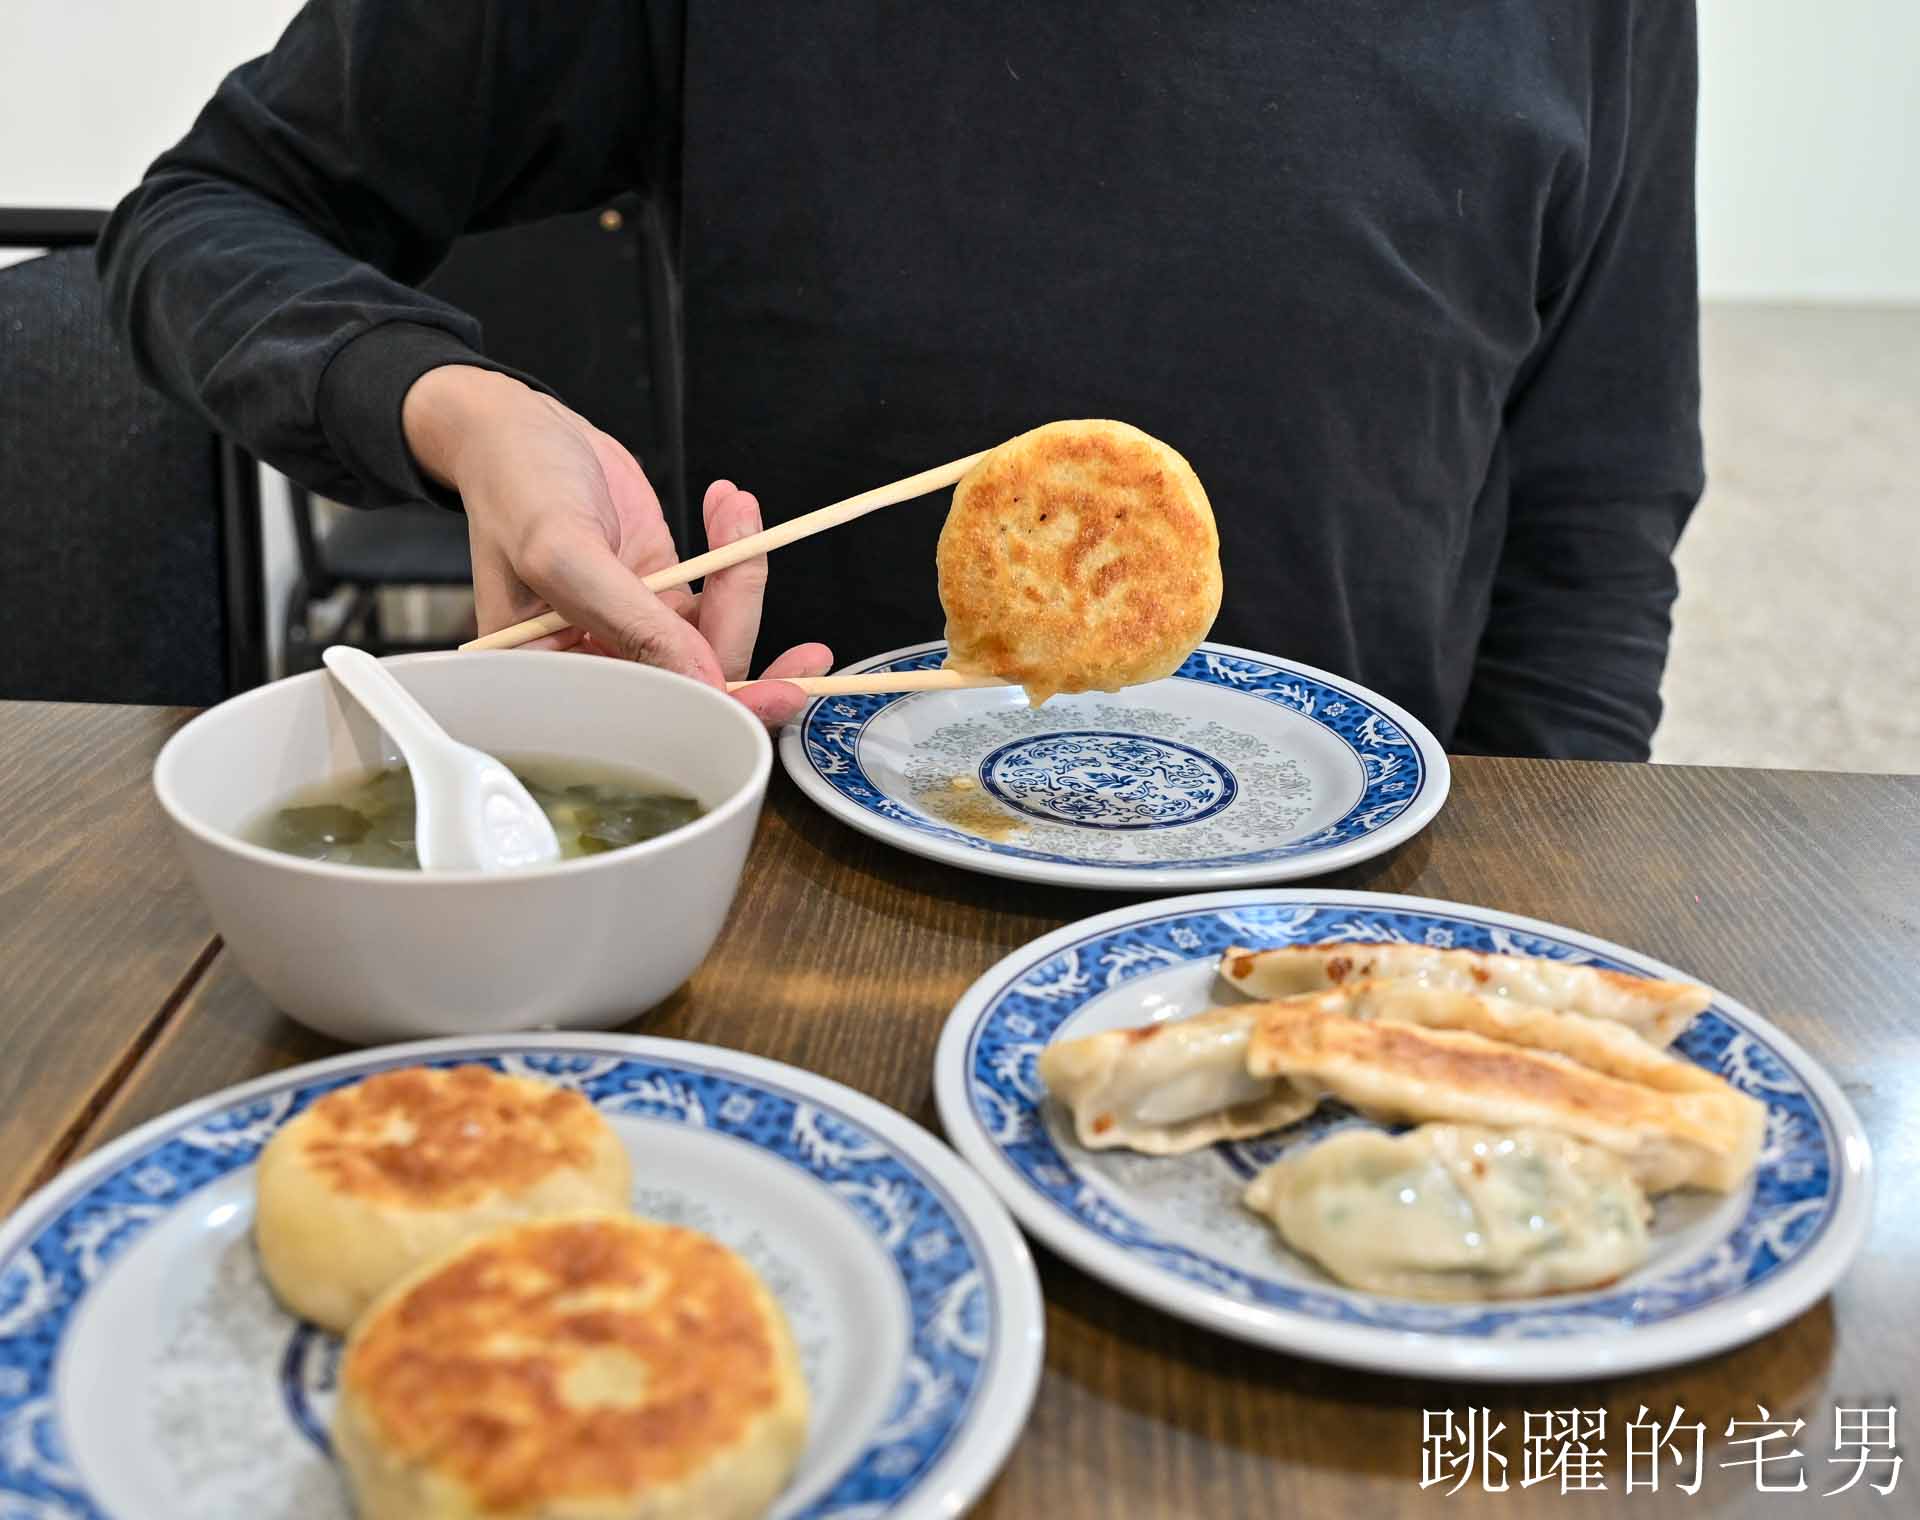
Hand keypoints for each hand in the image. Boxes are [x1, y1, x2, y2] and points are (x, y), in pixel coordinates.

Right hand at [402, 365, 830, 722]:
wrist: (518, 427)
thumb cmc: (515, 484)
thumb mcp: (562, 551)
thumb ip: (629, 619)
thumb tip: (702, 678)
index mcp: (557, 677)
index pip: (648, 716)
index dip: (716, 711)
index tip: (777, 695)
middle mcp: (597, 662)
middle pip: (694, 683)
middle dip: (748, 649)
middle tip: (809, 655)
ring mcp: (633, 628)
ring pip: (715, 638)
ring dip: (745, 580)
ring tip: (738, 512)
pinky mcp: (659, 593)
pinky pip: (717, 594)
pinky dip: (737, 551)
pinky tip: (730, 507)